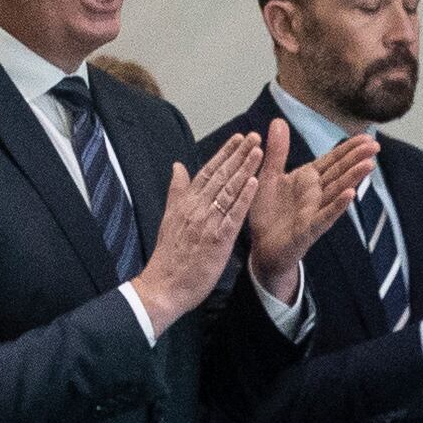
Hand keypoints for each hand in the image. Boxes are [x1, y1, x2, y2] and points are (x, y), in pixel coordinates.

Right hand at [132, 127, 264, 333]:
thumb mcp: (168, 218)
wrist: (163, 286)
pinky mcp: (217, 240)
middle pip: (220, 175)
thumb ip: (176, 191)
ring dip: (244, 169)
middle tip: (254, 136)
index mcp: (185, 203)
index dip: (224, 153)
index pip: (207, 171)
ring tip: (258, 151)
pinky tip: (255, 182)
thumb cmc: (169, 256)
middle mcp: (196, 208)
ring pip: (228, 190)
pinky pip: (233, 215)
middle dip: (238, 154)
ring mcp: (207, 223)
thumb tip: (177, 166)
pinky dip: (244, 197)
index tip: (238, 138)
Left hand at [243, 124, 364, 302]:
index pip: (332, 160)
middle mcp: (315, 194)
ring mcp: (314, 211)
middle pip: (339, 173)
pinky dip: (337, 206)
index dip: (348, 149)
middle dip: (357, 159)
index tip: (366, 136)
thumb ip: (276, 151)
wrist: (261, 248)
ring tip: (369, 165)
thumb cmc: (268, 213)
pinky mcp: (308, 230)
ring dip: (353, 179)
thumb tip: (278, 120)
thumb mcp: (268, 176)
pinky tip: (351, 195)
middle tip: (376, 145)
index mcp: (307, 179)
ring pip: (337, 192)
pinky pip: (324, 216)